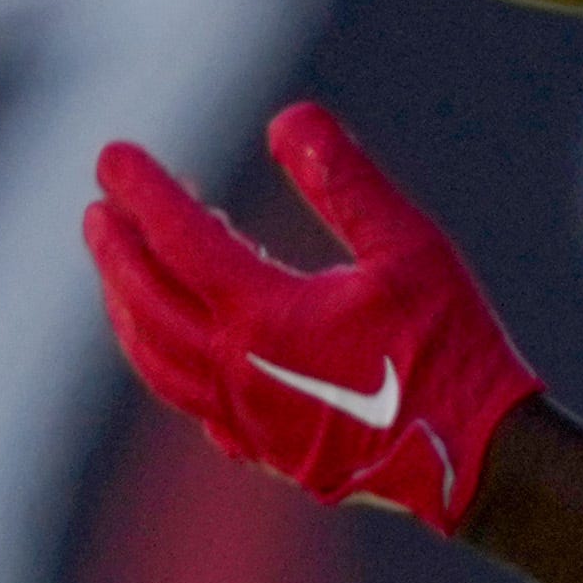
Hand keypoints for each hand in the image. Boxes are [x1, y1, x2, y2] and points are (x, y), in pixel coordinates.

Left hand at [85, 103, 548, 530]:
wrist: (482, 462)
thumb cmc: (454, 348)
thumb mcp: (412, 247)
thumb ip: (345, 181)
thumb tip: (289, 120)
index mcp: (266, 317)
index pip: (180, 239)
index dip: (144, 191)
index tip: (115, 156)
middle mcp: (240, 372)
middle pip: (149, 302)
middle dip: (117, 250)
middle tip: (100, 211)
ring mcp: (248, 421)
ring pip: (158, 360)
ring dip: (129, 309)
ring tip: (120, 271)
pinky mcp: (268, 453)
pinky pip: (191, 403)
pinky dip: (164, 364)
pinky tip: (172, 349)